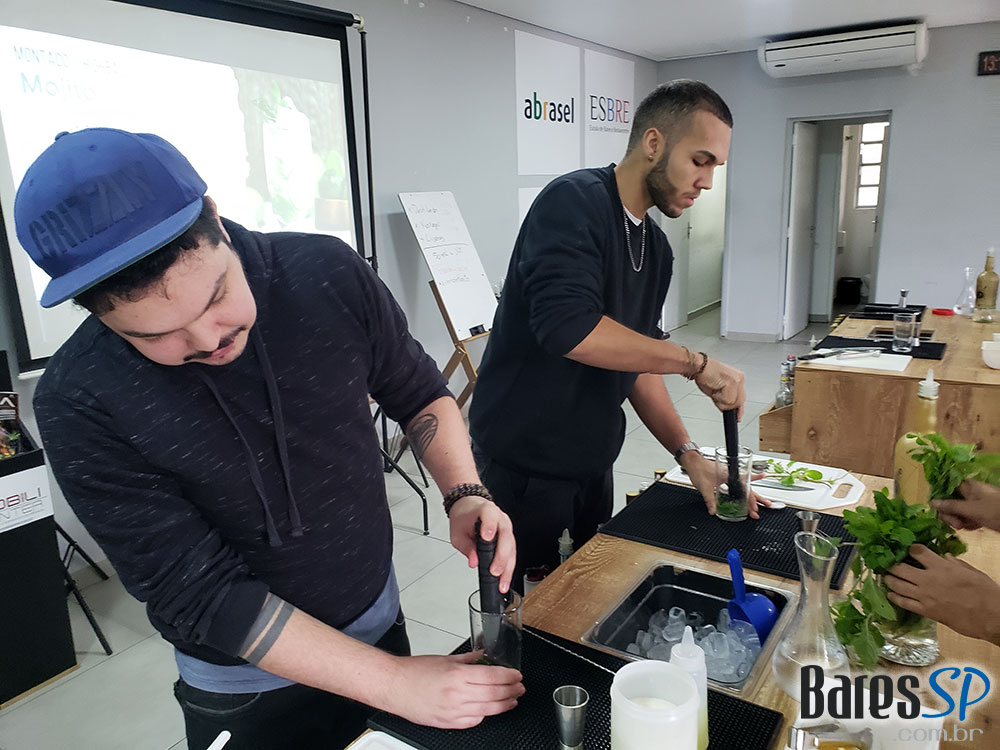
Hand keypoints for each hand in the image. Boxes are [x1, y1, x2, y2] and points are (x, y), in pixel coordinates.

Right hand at [387, 651, 523, 728]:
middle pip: (494, 694)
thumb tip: (483, 656)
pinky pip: (473, 722)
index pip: (492, 676)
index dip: (509, 676)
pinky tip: (490, 710)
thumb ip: (468, 659)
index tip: (517, 675)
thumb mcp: (445, 659)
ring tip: (512, 700)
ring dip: (504, 705)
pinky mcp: (447, 722)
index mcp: (457, 674)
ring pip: (487, 710)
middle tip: (520, 688)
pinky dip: (484, 716)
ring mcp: (452, 710)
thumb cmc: (415, 671)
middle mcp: (457, 693)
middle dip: (511, 691)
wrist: (394, 686)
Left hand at [448, 496, 516, 592]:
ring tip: (502, 583)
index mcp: (486, 511)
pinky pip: (512, 553)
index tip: (487, 537)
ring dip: (508, 567)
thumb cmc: (465, 517)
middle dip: (501, 556)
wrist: (469, 508)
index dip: (489, 526)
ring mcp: (507, 529)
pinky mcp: (509, 539)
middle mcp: (501, 519)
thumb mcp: (458, 532)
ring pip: (512, 548)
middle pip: (506, 537)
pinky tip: (504, 579)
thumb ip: (466, 546)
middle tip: (494, 571)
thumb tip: (474, 561)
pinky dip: (508, 568)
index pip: (490, 516)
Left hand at [680, 451, 768, 518]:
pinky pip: (738, 484)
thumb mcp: (704, 487)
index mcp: (730, 476)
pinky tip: (750, 491)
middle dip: (755, 500)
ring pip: (745, 487)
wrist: (693, 461)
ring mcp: (730, 476)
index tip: (754, 509)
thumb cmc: (698, 468)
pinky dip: (744, 488)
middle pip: (748, 489)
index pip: (744, 490)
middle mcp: (732, 475)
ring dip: (752, 496)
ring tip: (763, 503)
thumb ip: (710, 500)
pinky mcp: (726, 477)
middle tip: (762, 509)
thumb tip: (713, 511)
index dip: (750, 501)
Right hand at [694, 358, 746, 418]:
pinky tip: (714, 388)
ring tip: (714, 389)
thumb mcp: (717, 391)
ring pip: (732, 403)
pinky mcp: (733, 382)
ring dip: (720, 401)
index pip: (741, 398)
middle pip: (738, 402)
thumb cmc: (705, 376)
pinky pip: (727, 400)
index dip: (738, 409)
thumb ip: (726, 399)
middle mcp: (740, 378)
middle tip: (715, 395)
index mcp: (738, 379)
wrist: (697, 366)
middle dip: (726, 404)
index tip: (737, 417)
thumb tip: (729, 410)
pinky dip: (718, 398)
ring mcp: (737, 380)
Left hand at [885, 544, 999, 645]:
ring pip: (898, 585)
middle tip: (887, 562)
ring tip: (884, 576)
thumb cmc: (985, 593)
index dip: (910, 548)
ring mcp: (925, 596)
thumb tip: (945, 557)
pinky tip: (890, 594)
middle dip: (891, 564)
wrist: (990, 617)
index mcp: (941, 566)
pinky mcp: (926, 611)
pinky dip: (895, 598)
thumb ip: (956, 563)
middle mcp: (928, 579)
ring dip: (889, 579)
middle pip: (900, 568)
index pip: (917, 551)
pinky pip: (905, 603)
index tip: (906, 548)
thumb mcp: (972, 572)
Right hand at [931, 479, 999, 532]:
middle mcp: (969, 493)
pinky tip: (974, 528)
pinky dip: (968, 524)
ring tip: (966, 527)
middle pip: (949, 501)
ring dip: (958, 520)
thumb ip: (951, 506)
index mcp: (967, 486)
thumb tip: (931, 502)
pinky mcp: (981, 514)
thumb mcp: (972, 510)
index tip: (938, 510)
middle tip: (956, 524)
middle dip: (949, 514)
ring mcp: (975, 504)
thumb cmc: (997, 511)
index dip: (939, 498)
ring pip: (957, 511)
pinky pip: (967, 518)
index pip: (945, 487)